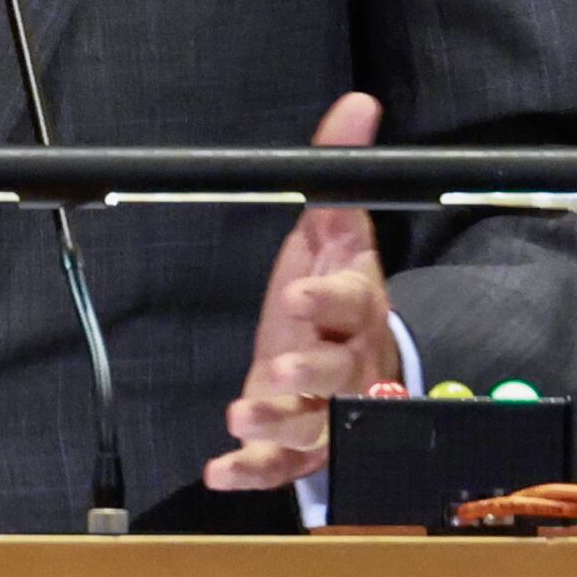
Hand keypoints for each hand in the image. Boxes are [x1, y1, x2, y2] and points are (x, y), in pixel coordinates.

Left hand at [207, 91, 405, 489]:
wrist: (348, 357)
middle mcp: (351, 365)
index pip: (350, 303)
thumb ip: (336, 174)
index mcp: (356, 307)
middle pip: (340, 376)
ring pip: (315, 426)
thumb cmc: (332, 293)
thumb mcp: (331, 233)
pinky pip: (284, 467)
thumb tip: (357, 106)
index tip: (297, 296)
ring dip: (277, 423)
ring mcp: (330, 412)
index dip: (327, 302)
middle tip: (274, 370)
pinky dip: (252, 470)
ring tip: (240, 416)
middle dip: (307, 375)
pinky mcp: (302, 446)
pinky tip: (219, 470)